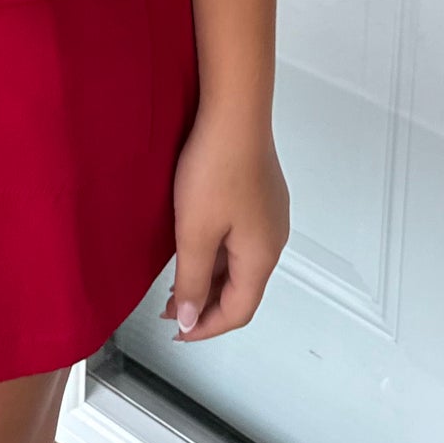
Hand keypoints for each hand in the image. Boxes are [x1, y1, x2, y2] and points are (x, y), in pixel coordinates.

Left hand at [162, 104, 289, 343]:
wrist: (234, 111)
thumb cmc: (217, 167)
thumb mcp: (194, 232)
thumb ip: (191, 281)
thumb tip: (190, 318)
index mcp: (262, 256)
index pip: (239, 311)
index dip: (206, 328)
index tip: (177, 332)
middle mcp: (273, 239)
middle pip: (242, 288)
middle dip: (205, 303)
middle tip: (169, 307)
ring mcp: (270, 214)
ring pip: (239, 261)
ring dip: (209, 276)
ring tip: (176, 279)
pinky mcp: (261, 193)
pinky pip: (240, 237)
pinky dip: (216, 251)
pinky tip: (194, 242)